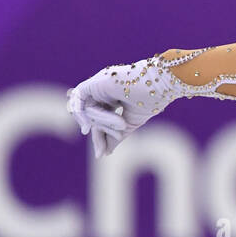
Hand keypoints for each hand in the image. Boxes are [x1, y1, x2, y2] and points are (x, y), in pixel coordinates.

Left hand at [66, 54, 182, 158]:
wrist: (156, 86)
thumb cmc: (148, 102)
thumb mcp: (128, 125)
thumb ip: (113, 137)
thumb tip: (104, 153)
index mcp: (115, 97)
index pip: (101, 119)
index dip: (100, 136)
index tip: (101, 154)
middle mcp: (104, 90)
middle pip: (91, 116)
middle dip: (97, 135)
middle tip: (101, 151)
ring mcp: (98, 85)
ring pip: (86, 110)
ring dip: (98, 124)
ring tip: (116, 126)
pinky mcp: (93, 82)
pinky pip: (79, 99)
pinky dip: (81, 114)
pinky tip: (88, 127)